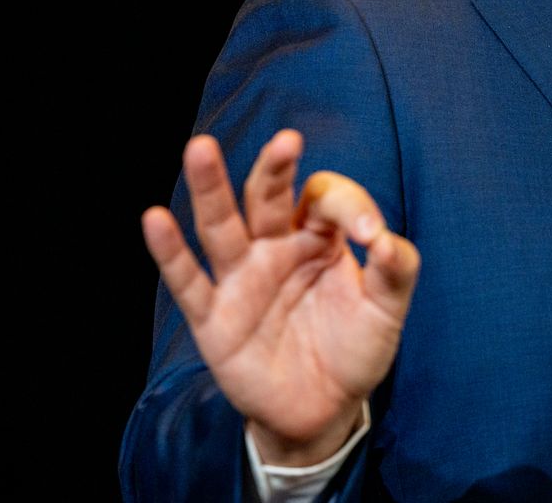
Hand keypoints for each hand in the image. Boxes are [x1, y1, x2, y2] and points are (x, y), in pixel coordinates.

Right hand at [141, 130, 420, 465]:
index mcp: (317, 237)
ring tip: (200, 149)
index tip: (371, 238)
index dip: (350, 208)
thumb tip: (385, 238)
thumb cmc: (354, 351)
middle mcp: (273, 247)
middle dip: (272, 169)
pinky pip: (188, 280)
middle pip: (265, 196)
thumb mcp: (386, 312)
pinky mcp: (213, 316)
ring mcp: (240, 279)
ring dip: (210, 188)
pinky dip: (170, 252)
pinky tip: (155, 219)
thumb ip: (395, 271)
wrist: (323, 411)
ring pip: (220, 225)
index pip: (324, 199)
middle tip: (286, 140)